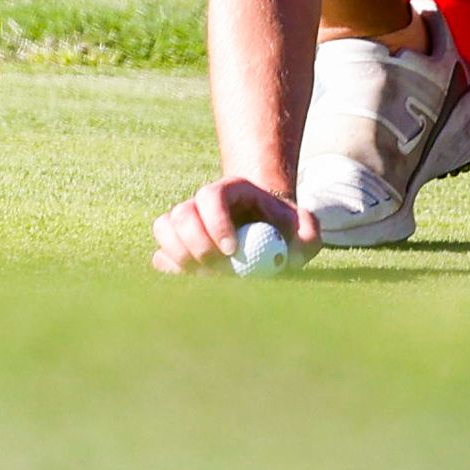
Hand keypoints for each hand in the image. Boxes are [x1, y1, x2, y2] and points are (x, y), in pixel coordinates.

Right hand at [152, 176, 316, 273]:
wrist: (265, 233)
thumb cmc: (284, 228)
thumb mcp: (304, 226)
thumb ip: (309, 233)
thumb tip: (292, 256)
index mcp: (229, 190)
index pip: (211, 197)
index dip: (216, 222)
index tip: (231, 251)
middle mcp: (200, 203)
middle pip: (182, 213)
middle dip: (195, 243)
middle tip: (216, 268)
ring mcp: (184, 222)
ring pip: (164, 228)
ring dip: (179, 255)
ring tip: (204, 273)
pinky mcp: (175, 246)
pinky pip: (160, 255)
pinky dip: (172, 269)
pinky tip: (195, 279)